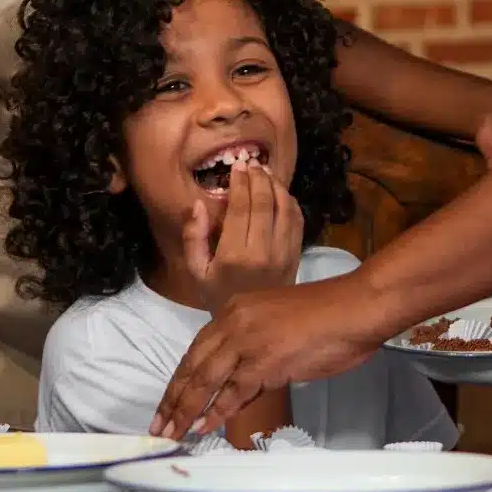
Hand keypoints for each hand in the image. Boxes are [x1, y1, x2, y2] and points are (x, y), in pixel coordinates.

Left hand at [152, 274, 386, 439]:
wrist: (355, 307)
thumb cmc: (326, 317)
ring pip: (205, 380)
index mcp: (236, 310)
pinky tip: (203, 426)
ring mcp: (247, 340)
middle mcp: (234, 321)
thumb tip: (238, 387)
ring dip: (185, 409)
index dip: (180, 379)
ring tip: (171, 433)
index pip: (197, 349)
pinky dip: (216, 411)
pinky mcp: (264, 360)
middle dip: (173, 398)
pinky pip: (232, 391)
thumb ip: (254, 354)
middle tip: (158, 425)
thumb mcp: (277, 329)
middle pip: (193, 365)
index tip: (167, 402)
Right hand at [183, 164, 302, 313]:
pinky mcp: (296, 255)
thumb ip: (193, 238)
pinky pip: (298, 221)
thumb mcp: (196, 272)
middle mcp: (262, 251)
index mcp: (234, 255)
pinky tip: (280, 193)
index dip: (241, 182)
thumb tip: (197, 205)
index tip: (237, 166)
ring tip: (265, 173)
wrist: (252, 328)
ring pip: (285, 208)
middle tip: (252, 163)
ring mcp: (283, 253)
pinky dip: (291, 202)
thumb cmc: (218, 295)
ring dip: (276, 185)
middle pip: (265, 202)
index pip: (241, 207)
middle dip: (259, 177)